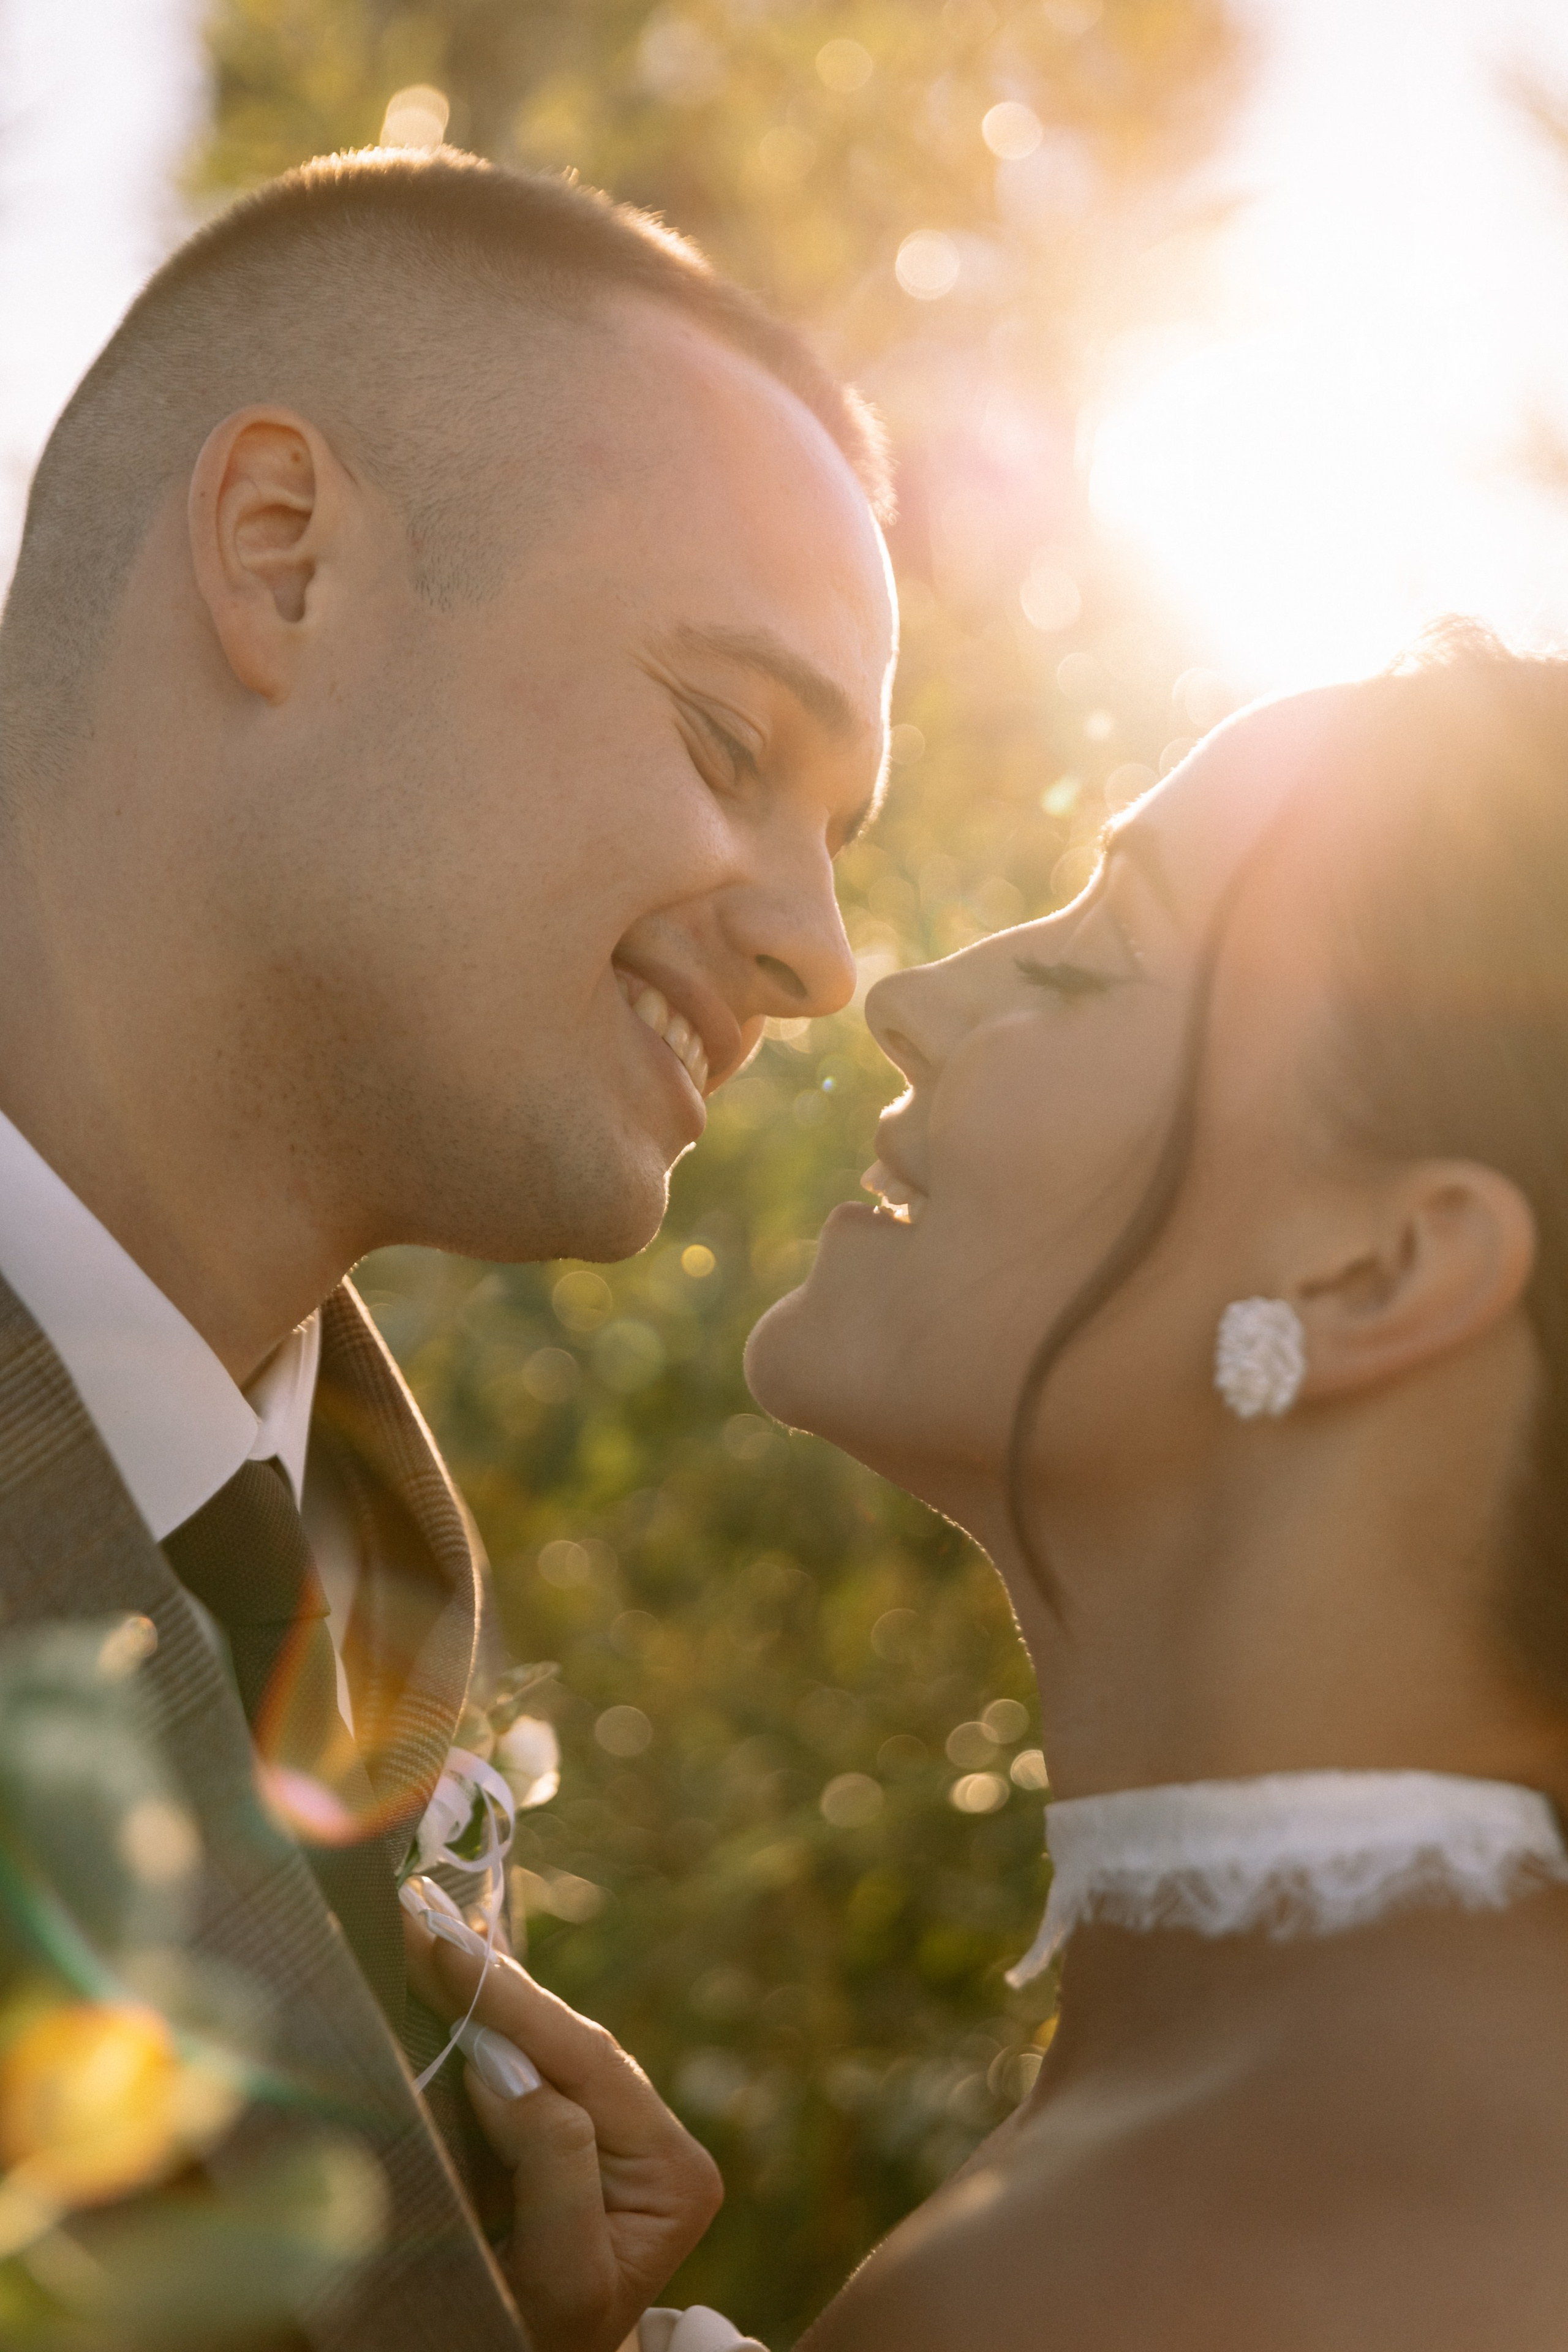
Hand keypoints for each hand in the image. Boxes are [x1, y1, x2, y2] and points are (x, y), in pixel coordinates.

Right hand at [404, 1913, 722, 2351]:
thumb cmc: (542, 2339)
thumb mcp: (562, 2274)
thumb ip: (552, 2165)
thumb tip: (501, 2063)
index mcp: (675, 2173)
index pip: (588, 2065)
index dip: (511, 2005)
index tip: (444, 1952)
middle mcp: (657, 2140)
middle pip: (569, 2042)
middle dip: (494, 1984)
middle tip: (425, 1922)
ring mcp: (616, 2135)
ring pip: (544, 2046)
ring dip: (486, 1992)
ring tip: (432, 1931)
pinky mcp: (567, 2135)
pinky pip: (525, 2066)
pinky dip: (485, 2021)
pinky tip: (454, 1970)